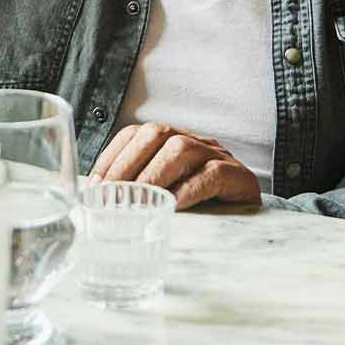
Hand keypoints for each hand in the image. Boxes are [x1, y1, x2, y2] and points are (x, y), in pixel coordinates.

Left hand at [89, 123, 261, 208]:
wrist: (250, 210)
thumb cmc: (200, 203)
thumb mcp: (165, 193)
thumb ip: (138, 192)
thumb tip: (98, 205)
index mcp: (171, 141)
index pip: (135, 134)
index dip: (112, 157)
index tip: (94, 185)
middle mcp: (192, 141)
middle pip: (157, 134)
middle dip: (127, 164)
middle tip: (112, 196)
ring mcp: (216, 155)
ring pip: (182, 149)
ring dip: (154, 175)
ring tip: (140, 201)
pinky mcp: (237, 175)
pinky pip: (211, 175)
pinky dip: (188, 190)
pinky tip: (173, 206)